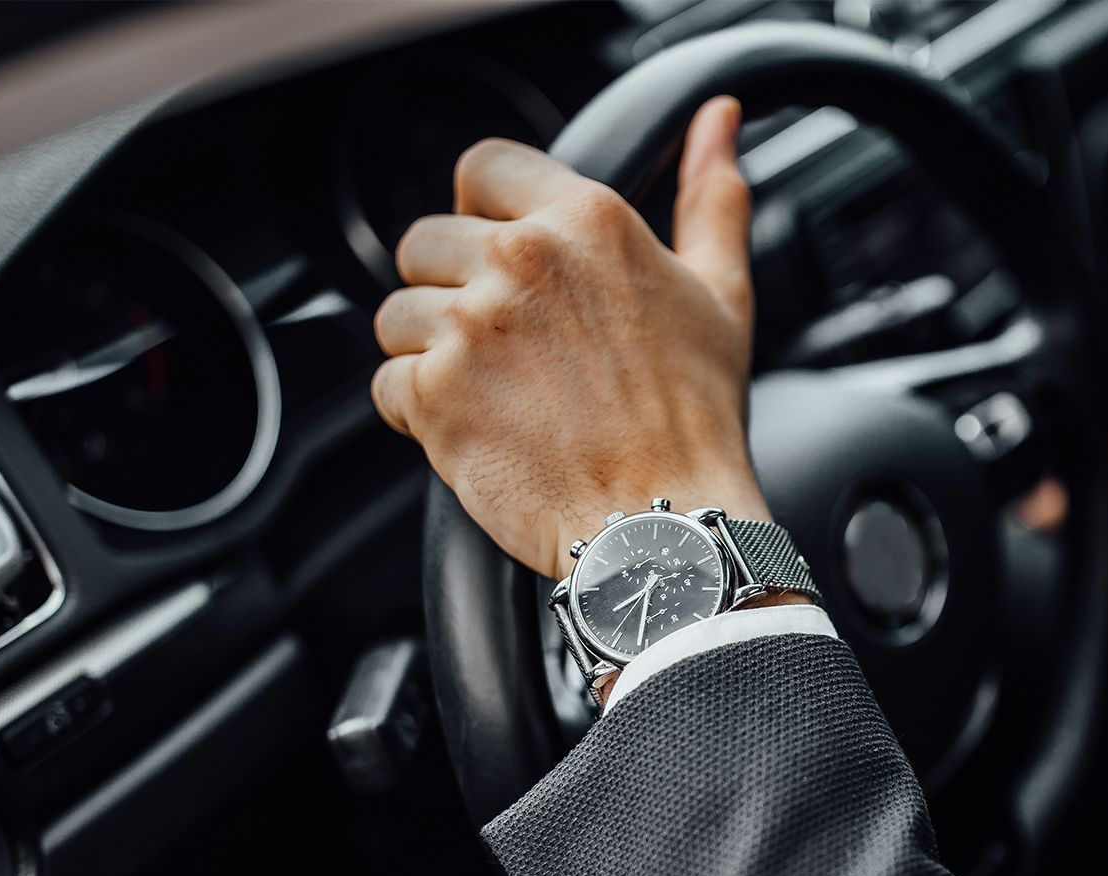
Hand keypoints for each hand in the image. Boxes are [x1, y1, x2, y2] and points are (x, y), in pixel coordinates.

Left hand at [369, 96, 768, 578]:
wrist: (664, 521)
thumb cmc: (697, 419)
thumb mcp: (720, 293)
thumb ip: (709, 196)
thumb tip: (716, 122)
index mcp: (585, 219)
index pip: (481, 167)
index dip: (482, 212)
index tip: (503, 257)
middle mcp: (521, 259)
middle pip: (425, 242)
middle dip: (453, 291)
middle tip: (511, 348)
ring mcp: (471, 325)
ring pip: (398, 315)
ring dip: (431, 354)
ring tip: (498, 396)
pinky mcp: (433, 393)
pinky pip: (387, 384)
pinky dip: (419, 414)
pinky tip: (481, 433)